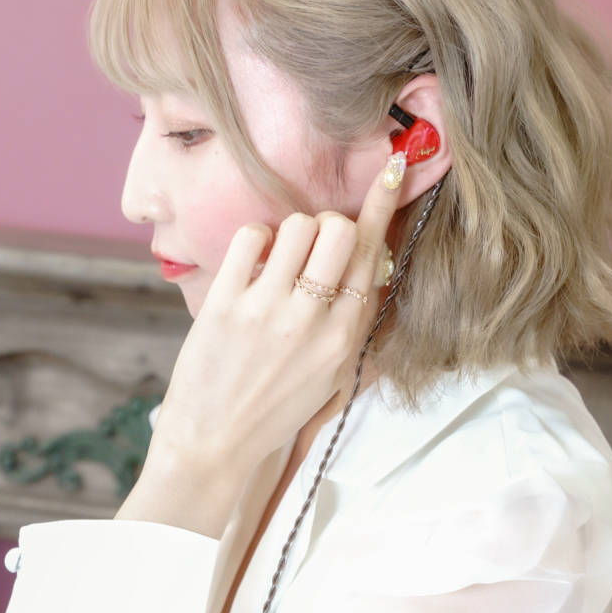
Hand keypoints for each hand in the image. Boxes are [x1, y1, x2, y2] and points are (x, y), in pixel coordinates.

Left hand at [147, 184, 403, 477]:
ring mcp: (268, 310)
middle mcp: (312, 320)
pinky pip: (250, 237)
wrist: (217, 443)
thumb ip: (352, 320)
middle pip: (337, 230)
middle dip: (328, 225)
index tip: (395, 169)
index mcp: (345, 338)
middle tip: (313, 247)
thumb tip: (367, 260)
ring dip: (292, 230)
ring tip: (280, 257)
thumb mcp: (332, 373)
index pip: (372, 256)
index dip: (382, 206)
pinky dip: (255, 239)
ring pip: (296, 226)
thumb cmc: (277, 409)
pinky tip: (252, 263)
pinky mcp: (224, 304)